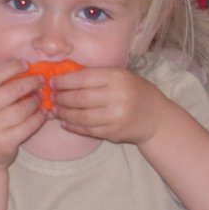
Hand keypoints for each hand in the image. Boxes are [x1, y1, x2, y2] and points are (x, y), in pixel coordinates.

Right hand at [0, 61, 45, 166]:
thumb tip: (24, 68)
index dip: (12, 67)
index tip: (26, 65)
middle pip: (12, 90)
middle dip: (30, 83)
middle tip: (40, 81)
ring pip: (22, 109)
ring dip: (36, 101)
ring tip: (41, 97)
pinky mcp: (5, 142)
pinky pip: (29, 126)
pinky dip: (39, 117)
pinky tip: (43, 113)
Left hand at [51, 67, 167, 144]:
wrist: (156, 118)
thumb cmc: (134, 91)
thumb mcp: (120, 76)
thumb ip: (96, 76)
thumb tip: (63, 77)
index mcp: (117, 77)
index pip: (82, 78)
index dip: (63, 81)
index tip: (53, 82)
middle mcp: (116, 97)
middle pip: (79, 98)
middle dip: (61, 97)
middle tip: (52, 96)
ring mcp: (115, 117)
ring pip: (80, 116)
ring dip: (64, 113)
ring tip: (56, 110)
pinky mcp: (112, 133)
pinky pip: (86, 130)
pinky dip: (72, 126)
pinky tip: (65, 122)